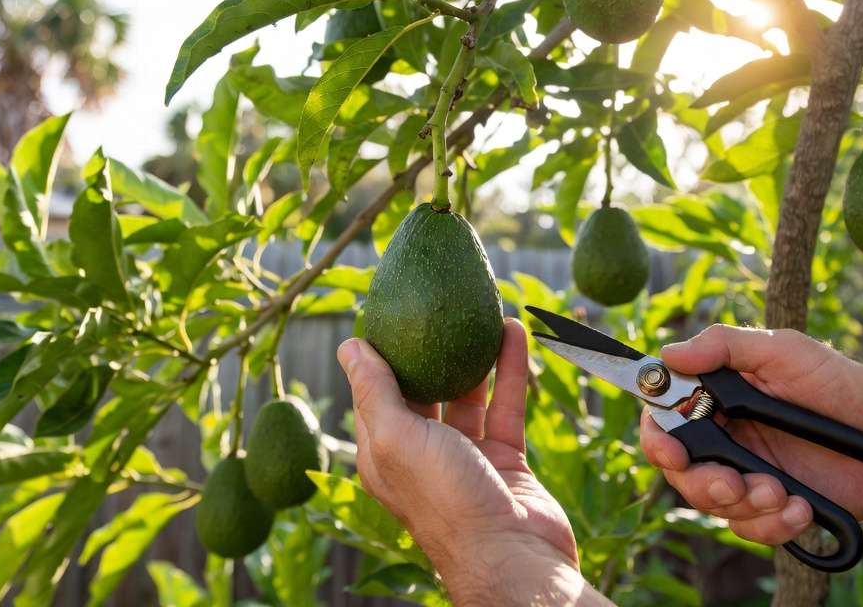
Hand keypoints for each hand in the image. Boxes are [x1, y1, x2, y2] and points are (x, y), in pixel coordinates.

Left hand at [338, 319, 602, 604]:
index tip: (387, 311)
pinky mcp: (504, 459)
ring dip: (473, 356)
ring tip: (479, 312)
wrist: (514, 557)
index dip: (377, 355)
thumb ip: (374, 391)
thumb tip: (348, 345)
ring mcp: (465, 459)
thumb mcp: (397, 439)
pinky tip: (512, 331)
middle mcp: (421, 456)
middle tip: (436, 306)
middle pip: (421, 392)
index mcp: (384, 455)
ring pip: (467, 395)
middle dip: (427, 351)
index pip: (373, 395)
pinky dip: (509, 370)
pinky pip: (504, 405)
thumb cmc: (446, 501)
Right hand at [640, 324, 862, 545]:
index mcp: (716, 397)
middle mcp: (723, 436)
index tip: (674, 453)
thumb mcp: (784, 351)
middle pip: (680, 472)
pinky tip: (801, 509)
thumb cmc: (842, 384)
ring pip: (713, 505)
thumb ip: (725, 346)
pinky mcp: (772, 507)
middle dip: (702, 484)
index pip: (664, 421)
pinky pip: (750, 529)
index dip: (658, 441)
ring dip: (743, 505)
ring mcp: (747, 474)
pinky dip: (771, 525)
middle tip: (733, 484)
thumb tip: (669, 354)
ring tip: (782, 494)